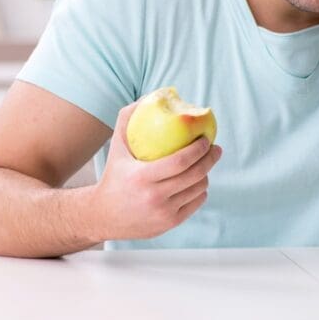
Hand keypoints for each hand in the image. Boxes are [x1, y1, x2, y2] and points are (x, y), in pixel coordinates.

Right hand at [90, 99, 221, 241]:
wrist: (103, 215)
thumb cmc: (113, 175)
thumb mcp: (116, 146)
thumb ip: (128, 117)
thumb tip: (153, 95)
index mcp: (141, 177)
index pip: (180, 162)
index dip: (198, 149)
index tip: (205, 139)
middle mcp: (154, 197)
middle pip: (194, 176)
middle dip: (210, 159)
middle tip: (215, 149)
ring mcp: (163, 213)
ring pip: (198, 189)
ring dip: (206, 174)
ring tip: (205, 164)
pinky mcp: (169, 224)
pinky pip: (195, 203)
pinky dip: (200, 191)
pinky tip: (198, 182)